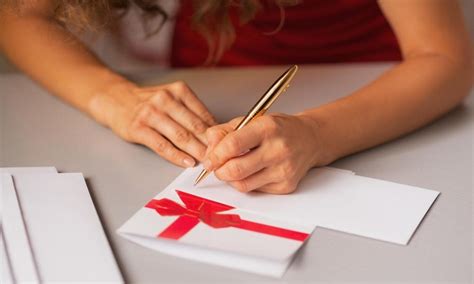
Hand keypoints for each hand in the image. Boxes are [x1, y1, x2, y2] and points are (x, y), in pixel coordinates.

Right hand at [89, 80, 216, 166]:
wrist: (115, 100)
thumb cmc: (148, 103)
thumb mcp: (172, 98)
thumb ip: (191, 112)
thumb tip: (215, 132)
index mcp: (178, 91)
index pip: (203, 114)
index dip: (216, 132)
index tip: (226, 145)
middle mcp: (165, 99)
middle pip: (194, 125)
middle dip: (210, 144)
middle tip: (222, 157)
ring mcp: (151, 113)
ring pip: (180, 135)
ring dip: (196, 151)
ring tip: (208, 162)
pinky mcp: (138, 128)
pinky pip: (162, 145)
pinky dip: (177, 156)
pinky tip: (187, 162)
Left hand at [203, 113, 328, 193]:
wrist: (310, 139)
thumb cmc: (279, 129)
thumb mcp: (251, 120)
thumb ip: (225, 132)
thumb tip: (209, 148)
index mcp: (267, 128)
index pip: (233, 145)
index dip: (215, 155)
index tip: (208, 160)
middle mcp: (278, 149)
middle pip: (236, 170)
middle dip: (219, 171)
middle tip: (216, 168)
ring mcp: (283, 170)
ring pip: (243, 185)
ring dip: (231, 179)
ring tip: (232, 169)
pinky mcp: (286, 186)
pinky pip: (255, 190)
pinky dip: (246, 183)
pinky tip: (251, 172)